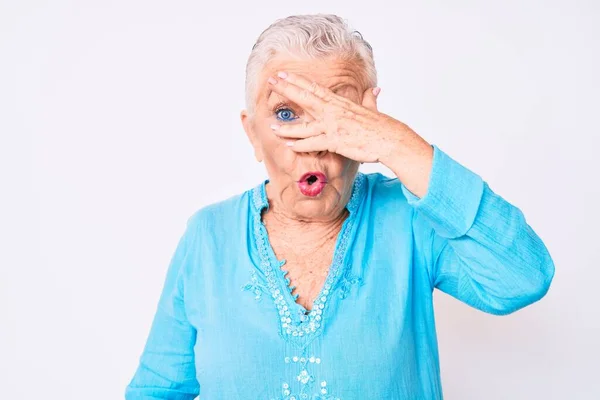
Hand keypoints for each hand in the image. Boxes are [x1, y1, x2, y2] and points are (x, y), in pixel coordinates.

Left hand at [267, 70, 419, 167]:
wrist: (390, 139)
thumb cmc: (382, 127)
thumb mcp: (373, 109)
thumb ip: (369, 99)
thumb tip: (374, 90)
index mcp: (340, 103)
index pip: (315, 88)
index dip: (298, 81)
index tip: (284, 75)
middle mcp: (333, 112)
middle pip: (306, 98)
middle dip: (287, 90)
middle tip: (271, 82)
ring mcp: (333, 126)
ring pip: (304, 126)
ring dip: (287, 126)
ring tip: (271, 126)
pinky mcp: (335, 141)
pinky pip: (313, 143)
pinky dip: (300, 145)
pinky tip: (289, 145)